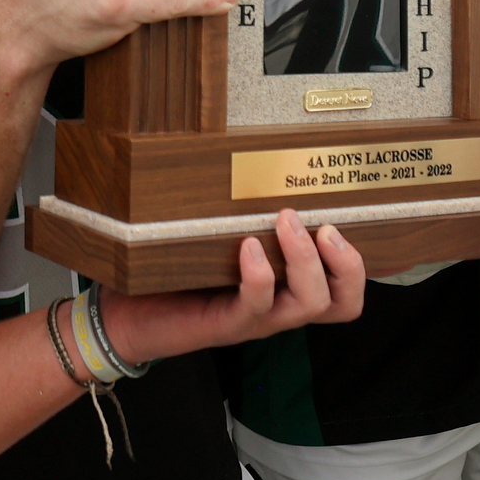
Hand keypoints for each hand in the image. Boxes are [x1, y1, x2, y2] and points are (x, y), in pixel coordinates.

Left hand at [95, 210, 366, 360]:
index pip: (344, 288)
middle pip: (343, 303)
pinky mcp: (224, 326)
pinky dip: (259, 275)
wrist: (122, 316)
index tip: (343, 217)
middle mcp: (279, 307)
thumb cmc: (169, 273)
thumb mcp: (213, 237)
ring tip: (287, 223)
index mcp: (285, 289)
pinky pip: (255, 306)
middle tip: (326, 227)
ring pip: (309, 304)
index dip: (358, 261)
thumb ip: (236, 211)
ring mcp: (254, 320)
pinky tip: (247, 247)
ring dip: (305, 260)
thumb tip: (251, 153)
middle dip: (347, 264)